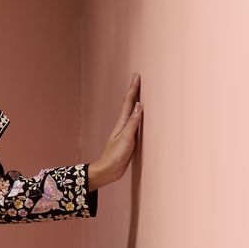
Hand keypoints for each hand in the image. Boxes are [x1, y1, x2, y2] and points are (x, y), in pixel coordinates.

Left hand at [89, 72, 141, 189]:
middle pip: (129, 104)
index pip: (129, 102)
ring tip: (138, 92)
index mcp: (123, 123)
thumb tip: (139, 106)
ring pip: (131, 112)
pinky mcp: (129, 138)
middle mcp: (123, 125)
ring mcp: (126, 131)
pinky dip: (138, 114)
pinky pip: (134, 122)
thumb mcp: (126, 138)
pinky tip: (139, 115)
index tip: (137, 77)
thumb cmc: (115, 155)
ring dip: (135, 101)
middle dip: (134, 91)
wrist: (109, 170)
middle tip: (137, 79)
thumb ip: (133, 122)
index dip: (133, 89)